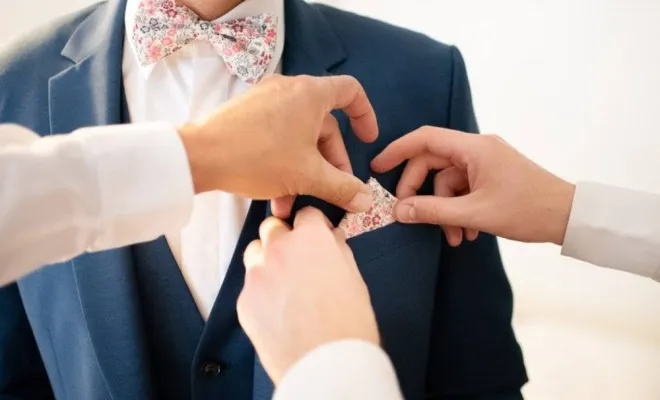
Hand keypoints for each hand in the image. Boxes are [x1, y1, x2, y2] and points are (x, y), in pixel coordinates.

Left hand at [178, 74, 377, 216]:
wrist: (198, 156)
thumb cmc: (259, 157)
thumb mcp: (307, 176)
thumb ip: (341, 188)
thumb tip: (366, 201)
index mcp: (310, 94)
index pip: (351, 92)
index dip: (365, 115)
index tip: (367, 141)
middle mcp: (290, 90)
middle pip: (324, 124)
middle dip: (331, 162)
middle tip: (333, 191)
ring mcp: (266, 100)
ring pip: (299, 136)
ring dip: (306, 170)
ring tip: (298, 204)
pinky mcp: (247, 115)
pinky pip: (278, 136)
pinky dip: (285, 162)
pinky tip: (278, 197)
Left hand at [237, 207, 379, 384]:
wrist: (325, 364)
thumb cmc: (348, 324)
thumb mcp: (354, 278)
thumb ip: (338, 251)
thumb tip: (332, 239)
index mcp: (311, 239)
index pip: (306, 213)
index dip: (313, 223)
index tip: (315, 233)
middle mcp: (280, 249)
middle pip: (273, 227)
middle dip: (284, 237)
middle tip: (297, 258)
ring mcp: (258, 274)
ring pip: (254, 251)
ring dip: (266, 259)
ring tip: (283, 282)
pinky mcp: (244, 300)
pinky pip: (249, 285)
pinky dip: (260, 291)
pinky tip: (276, 309)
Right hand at [371, 127, 575, 245]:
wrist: (569, 216)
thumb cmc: (526, 209)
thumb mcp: (475, 213)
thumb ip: (432, 211)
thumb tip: (398, 211)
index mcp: (474, 148)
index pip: (425, 138)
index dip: (397, 150)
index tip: (378, 167)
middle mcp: (477, 149)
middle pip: (433, 163)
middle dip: (422, 193)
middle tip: (412, 217)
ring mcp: (485, 163)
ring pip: (448, 181)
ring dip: (444, 210)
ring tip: (454, 238)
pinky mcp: (492, 177)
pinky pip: (464, 189)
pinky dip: (459, 210)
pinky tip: (467, 233)